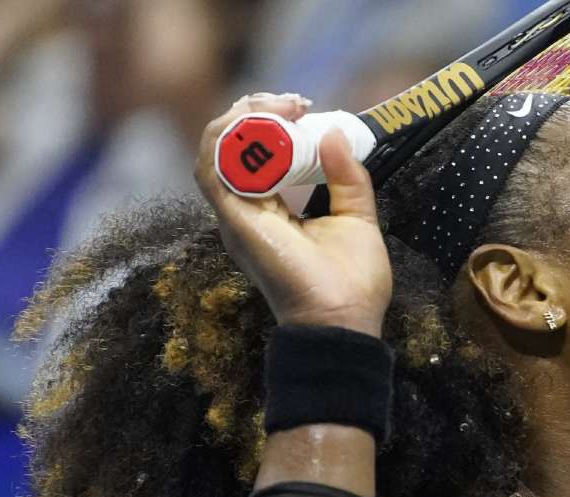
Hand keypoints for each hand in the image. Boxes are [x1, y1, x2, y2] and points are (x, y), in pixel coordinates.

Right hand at [194, 93, 391, 336]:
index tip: (305, 108)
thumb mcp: (356, 217)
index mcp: (270, 212)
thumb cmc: (351, 283)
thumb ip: (347, 178)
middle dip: (256, 112)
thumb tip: (335, 134)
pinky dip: (229, 139)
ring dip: (243, 118)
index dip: (272, 123)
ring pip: (214, 151)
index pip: (254, 155)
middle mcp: (246, 212)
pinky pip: (212, 169)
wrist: (343, 321)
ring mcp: (237, 216)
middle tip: (295, 102)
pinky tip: (265, 122)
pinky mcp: (234, 221)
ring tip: (282, 107)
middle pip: (230, 146)